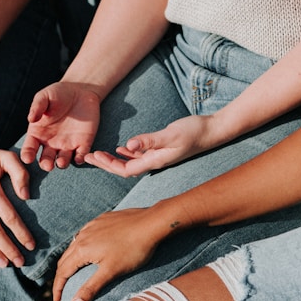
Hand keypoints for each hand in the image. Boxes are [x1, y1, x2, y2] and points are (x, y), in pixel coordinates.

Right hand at [19, 82, 102, 170]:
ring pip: (63, 160)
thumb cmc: (58, 93)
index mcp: (38, 133)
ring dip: (62, 163)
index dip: (27, 154)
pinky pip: (81, 155)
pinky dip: (80, 158)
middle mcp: (51, 143)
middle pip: (46, 159)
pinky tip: (79, 157)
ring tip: (61, 162)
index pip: (30, 148)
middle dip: (46, 164)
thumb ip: (37, 107)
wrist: (80, 91)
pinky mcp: (83, 143)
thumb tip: (30, 118)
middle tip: (47, 165)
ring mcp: (67, 145)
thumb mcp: (45, 96)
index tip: (27, 158)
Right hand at [53, 207, 167, 300]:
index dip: (58, 288)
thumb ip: (90, 289)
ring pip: (74, 245)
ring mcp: (92, 225)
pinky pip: (85, 234)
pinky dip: (81, 246)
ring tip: (72, 272)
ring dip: (70, 260)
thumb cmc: (133, 249)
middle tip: (62, 290)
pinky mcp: (102, 220)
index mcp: (82, 249)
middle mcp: (83, 235)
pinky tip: (89, 249)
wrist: (151, 223)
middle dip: (61, 275)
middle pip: (65, 258)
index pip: (62, 271)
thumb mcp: (111, 272)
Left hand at [84, 115, 222, 176]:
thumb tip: (127, 146)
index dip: (108, 165)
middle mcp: (155, 162)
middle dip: (105, 164)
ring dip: (114, 159)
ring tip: (98, 154)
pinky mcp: (162, 150)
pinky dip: (128, 153)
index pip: (125, 169)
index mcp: (155, 161)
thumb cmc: (194, 132)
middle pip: (124, 169)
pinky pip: (140, 156)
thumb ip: (150, 140)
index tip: (93, 156)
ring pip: (130, 163)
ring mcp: (158, 157)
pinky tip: (121, 148)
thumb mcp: (170, 134)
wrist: (212, 131)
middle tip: (88, 156)